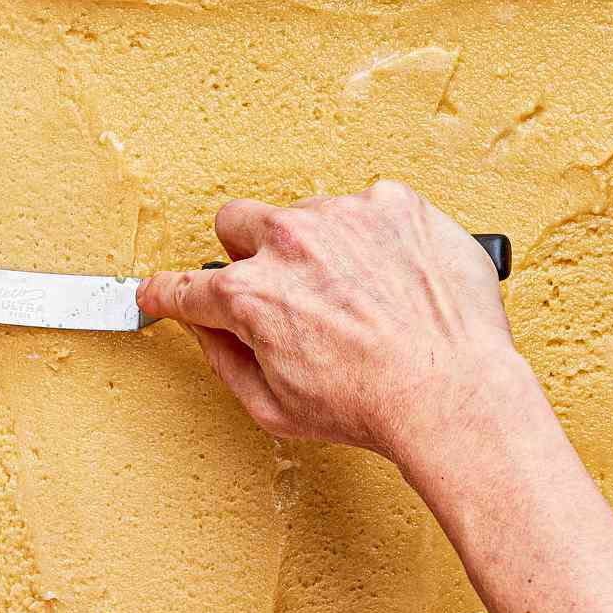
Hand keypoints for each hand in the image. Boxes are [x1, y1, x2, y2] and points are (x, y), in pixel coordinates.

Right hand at [136, 182, 518, 469]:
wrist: (450, 392)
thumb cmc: (371, 406)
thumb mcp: (275, 408)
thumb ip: (226, 363)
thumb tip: (209, 333)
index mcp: (252, 296)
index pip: (186, 287)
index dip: (168, 293)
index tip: (162, 292)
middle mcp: (292, 243)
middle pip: (237, 221)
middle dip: (246, 254)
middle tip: (279, 291)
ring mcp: (346, 215)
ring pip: (306, 216)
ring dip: (317, 248)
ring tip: (354, 298)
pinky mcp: (395, 203)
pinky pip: (367, 210)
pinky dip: (372, 240)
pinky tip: (390, 281)